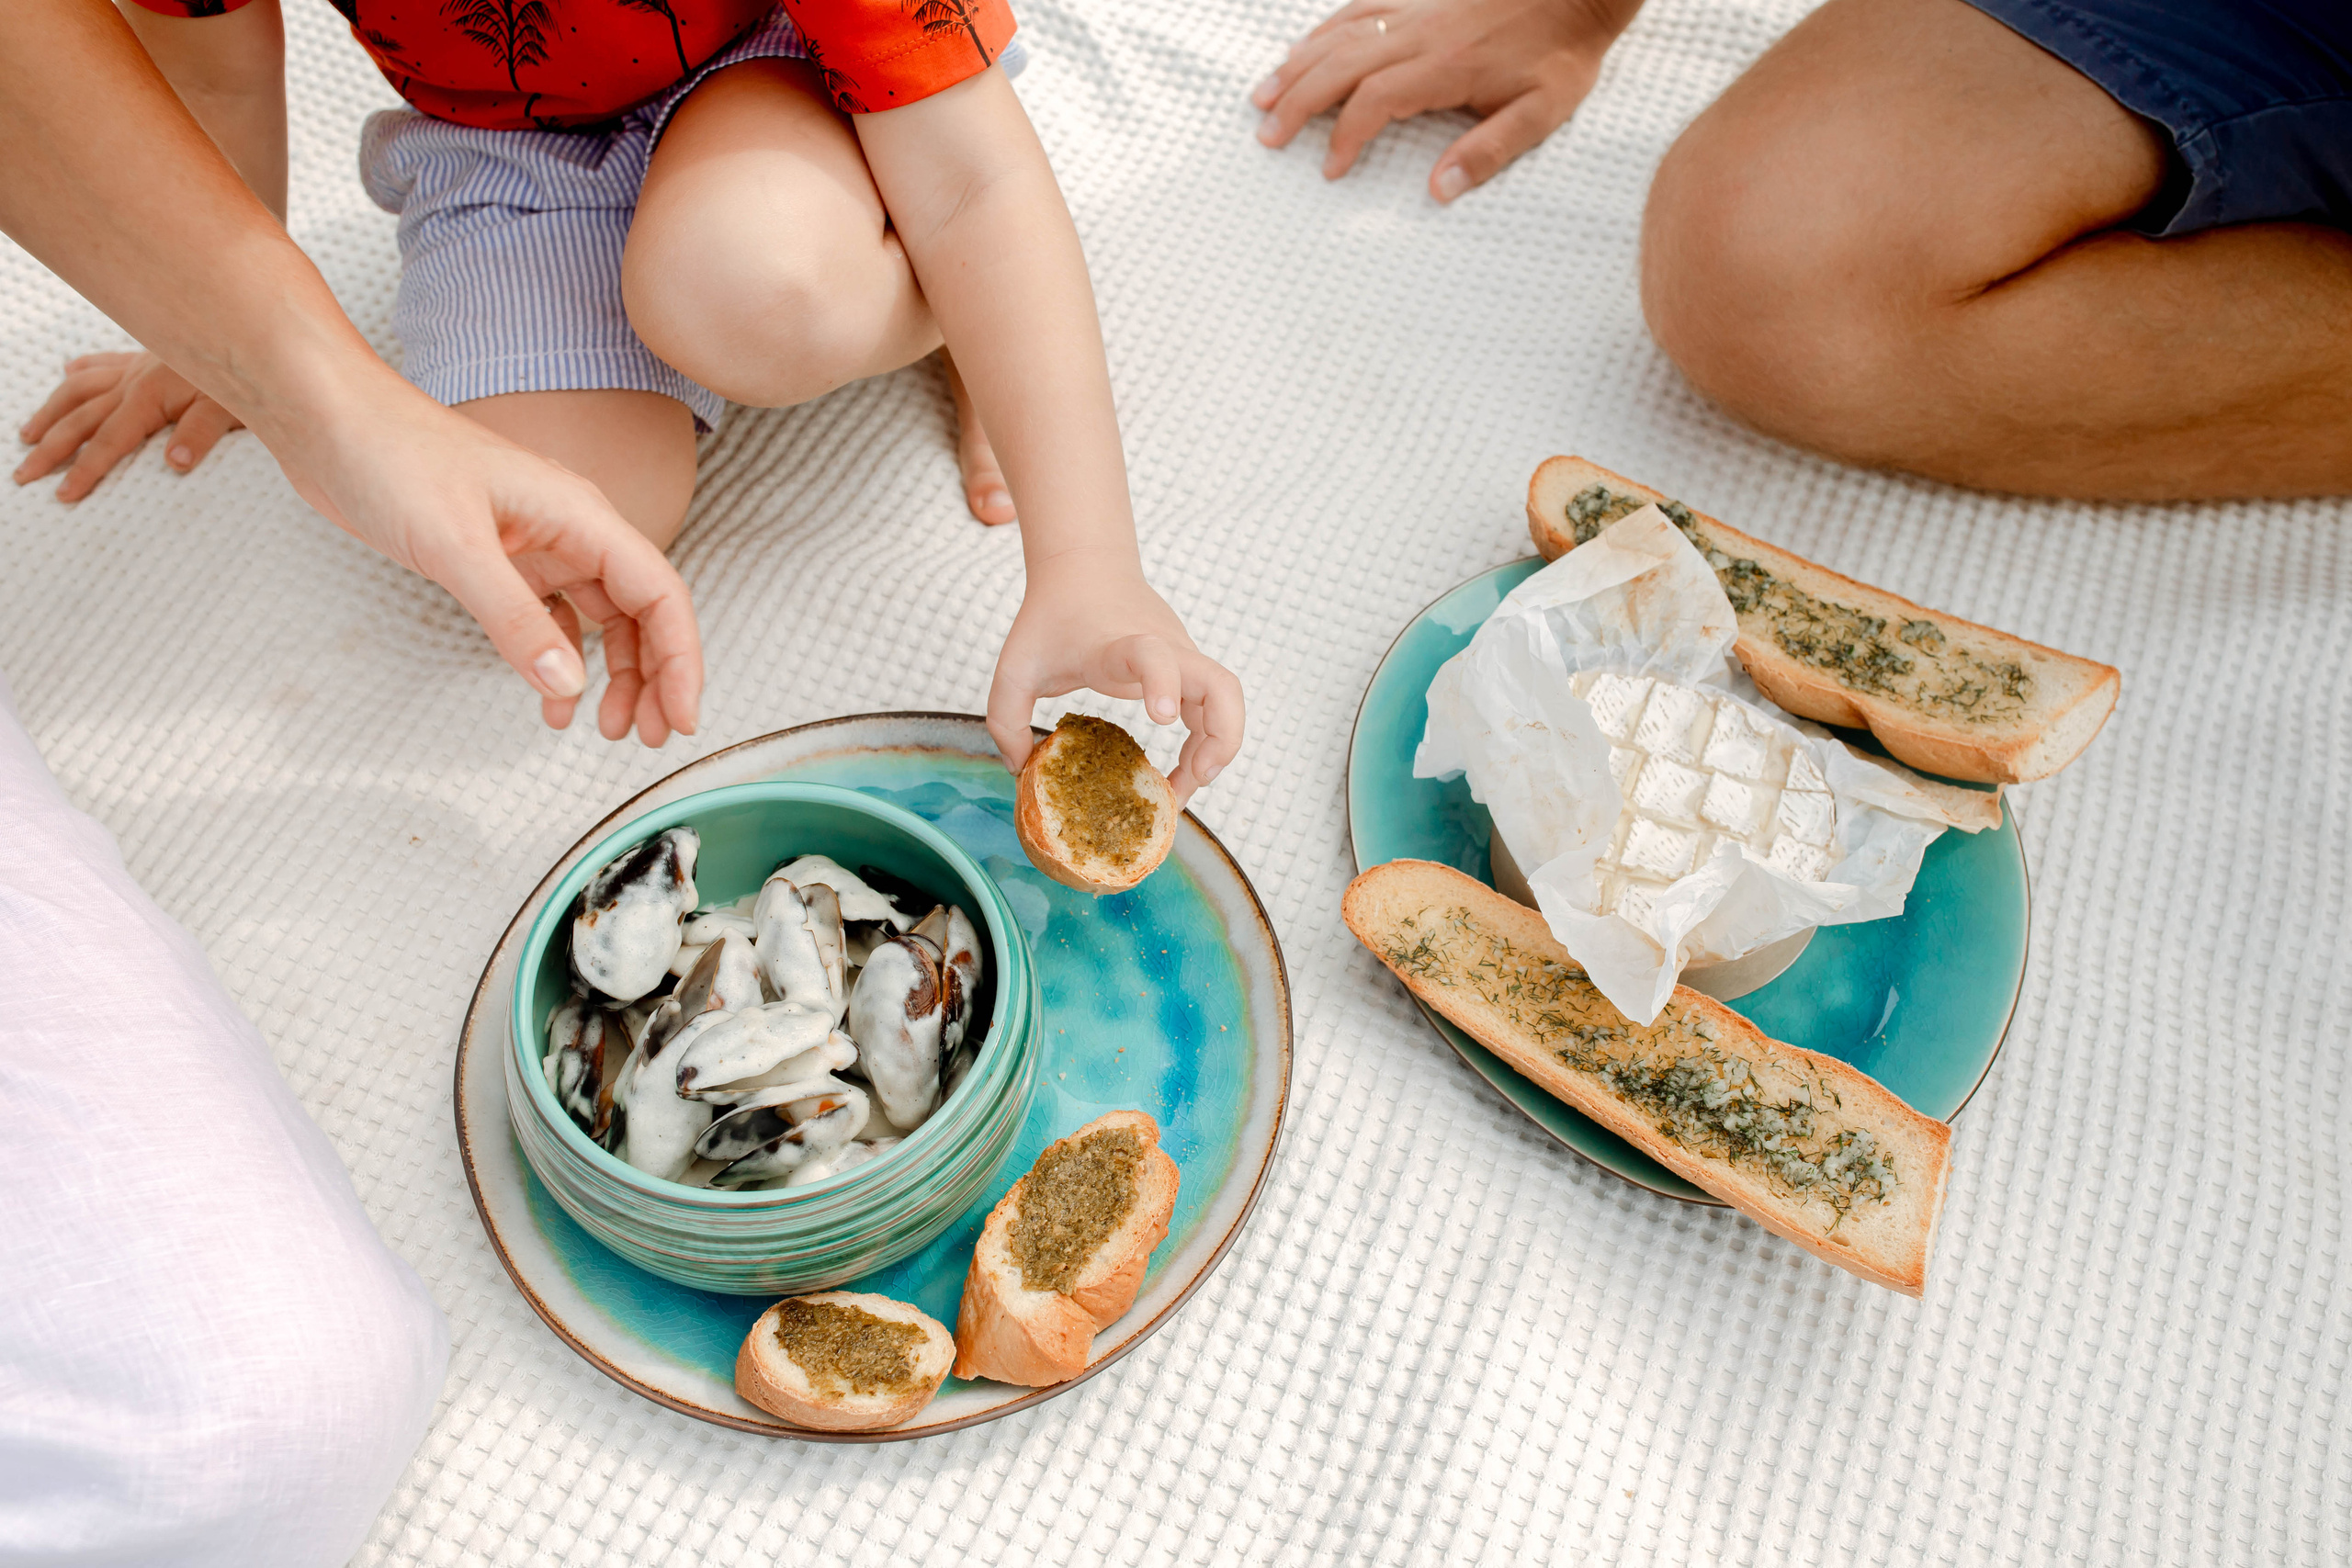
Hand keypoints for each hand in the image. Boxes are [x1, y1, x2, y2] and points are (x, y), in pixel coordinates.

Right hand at [16, 351, 243, 499]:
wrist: (249, 333)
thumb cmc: (246, 374)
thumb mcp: (230, 409)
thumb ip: (201, 433)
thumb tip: (175, 463)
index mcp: (148, 398)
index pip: (108, 442)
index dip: (84, 470)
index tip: (63, 494)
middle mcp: (133, 382)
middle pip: (80, 419)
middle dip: (51, 449)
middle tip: (24, 474)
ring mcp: (137, 367)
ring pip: (80, 389)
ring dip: (52, 411)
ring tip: (28, 434)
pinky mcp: (148, 357)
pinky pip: (105, 362)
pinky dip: (83, 369)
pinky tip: (68, 371)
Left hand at [273, 373, 704, 745]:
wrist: (330, 421)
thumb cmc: (391, 454)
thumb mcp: (454, 545)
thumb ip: (513, 618)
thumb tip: (565, 683)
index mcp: (580, 515)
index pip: (660, 594)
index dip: (681, 660)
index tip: (681, 718)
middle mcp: (571, 530)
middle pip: (642, 612)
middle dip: (655, 677)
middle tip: (647, 738)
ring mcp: (538, 544)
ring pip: (603, 619)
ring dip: (614, 675)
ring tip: (607, 728)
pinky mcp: (502, 559)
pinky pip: (553, 618)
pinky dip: (559, 662)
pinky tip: (552, 701)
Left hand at [985, 551, 1244, 805]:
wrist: (1085, 568)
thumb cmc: (1052, 616)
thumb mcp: (1014, 668)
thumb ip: (1006, 722)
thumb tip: (1023, 769)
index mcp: (1118, 646)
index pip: (1151, 655)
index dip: (1162, 683)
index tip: (1161, 717)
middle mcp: (1163, 649)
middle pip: (1221, 684)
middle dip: (1219, 740)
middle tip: (1192, 779)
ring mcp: (1182, 657)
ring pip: (1227, 700)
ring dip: (1218, 749)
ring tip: (1182, 788)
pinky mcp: (1187, 668)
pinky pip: (1215, 707)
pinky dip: (1208, 742)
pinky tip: (1184, 769)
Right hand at [1251, 0, 1639, 201]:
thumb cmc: (1561, 54)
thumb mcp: (1540, 113)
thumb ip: (1489, 152)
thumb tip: (1440, 191)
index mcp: (1443, 67)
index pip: (1374, 102)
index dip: (1344, 138)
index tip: (1331, 171)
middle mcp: (1418, 33)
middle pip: (1339, 66)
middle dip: (1296, 103)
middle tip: (1265, 137)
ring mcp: (1413, 9)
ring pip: (1339, 34)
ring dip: (1295, 66)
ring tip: (1261, 96)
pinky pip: (1356, 6)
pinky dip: (1322, 30)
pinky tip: (1301, 48)